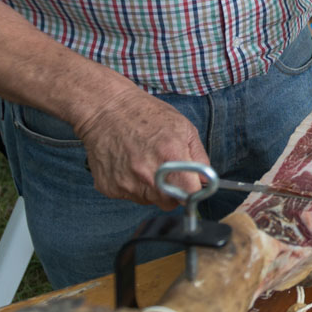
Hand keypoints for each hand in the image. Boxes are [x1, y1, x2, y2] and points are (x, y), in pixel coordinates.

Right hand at [73, 86, 210, 206]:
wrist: (106, 109)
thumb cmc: (146, 114)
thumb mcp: (183, 127)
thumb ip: (198, 157)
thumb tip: (206, 180)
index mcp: (170, 157)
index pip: (189, 194)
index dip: (192, 192)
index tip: (190, 185)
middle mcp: (147, 174)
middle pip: (168, 203)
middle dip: (172, 191)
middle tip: (165, 170)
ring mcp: (126, 183)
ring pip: (148, 201)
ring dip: (151, 188)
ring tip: (144, 162)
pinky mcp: (109, 188)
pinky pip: (128, 196)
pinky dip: (131, 185)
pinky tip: (129, 164)